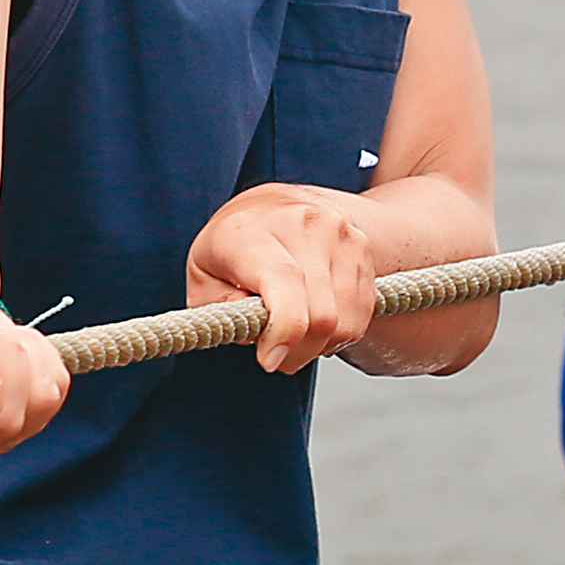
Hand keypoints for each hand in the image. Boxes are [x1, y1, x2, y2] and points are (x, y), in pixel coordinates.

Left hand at [185, 183, 392, 374]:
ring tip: (296, 339)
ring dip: (322, 345)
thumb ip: (222, 309)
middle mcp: (302, 224)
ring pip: (346, 319)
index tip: (268, 360)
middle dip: (299, 352)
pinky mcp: (361, 246)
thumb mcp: (202, 275)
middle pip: (321, 314)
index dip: (283, 332)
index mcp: (251, 231)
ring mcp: (338, 233)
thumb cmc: (232, 243)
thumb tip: (258, 333)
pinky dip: (342, 331)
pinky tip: (318, 324)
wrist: (273, 204)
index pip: (285, 283)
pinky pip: (362, 311)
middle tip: (278, 357)